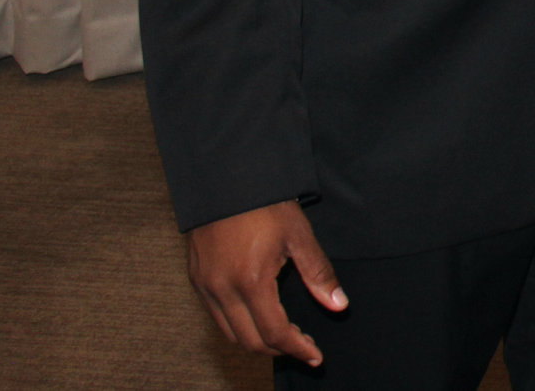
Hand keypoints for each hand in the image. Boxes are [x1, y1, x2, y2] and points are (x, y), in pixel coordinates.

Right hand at [186, 200, 345, 365]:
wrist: (225, 179)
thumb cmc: (266, 204)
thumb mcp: (299, 236)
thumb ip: (319, 274)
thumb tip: (338, 305)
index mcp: (252, 281)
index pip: (275, 332)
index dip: (297, 348)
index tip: (315, 355)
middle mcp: (223, 290)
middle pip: (250, 341)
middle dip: (278, 350)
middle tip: (302, 346)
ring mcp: (206, 287)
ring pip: (229, 334)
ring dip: (256, 342)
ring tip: (283, 336)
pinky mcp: (196, 280)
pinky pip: (216, 318)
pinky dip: (237, 327)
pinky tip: (257, 318)